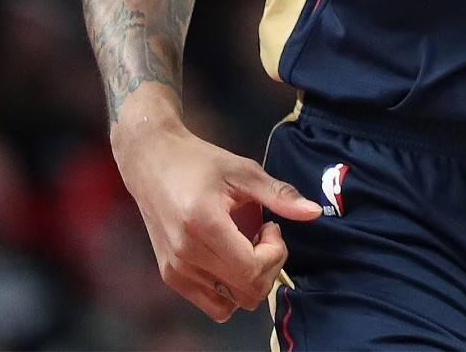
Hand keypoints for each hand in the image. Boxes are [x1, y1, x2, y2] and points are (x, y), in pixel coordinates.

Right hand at [112, 117, 320, 320]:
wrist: (151, 161)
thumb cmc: (199, 161)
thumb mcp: (243, 170)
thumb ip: (279, 194)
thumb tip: (315, 212)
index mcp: (204, 225)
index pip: (252, 270)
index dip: (275, 254)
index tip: (271, 226)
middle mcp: (186, 254)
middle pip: (247, 291)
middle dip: (268, 266)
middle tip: (261, 234)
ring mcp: (175, 269)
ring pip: (232, 302)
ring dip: (249, 279)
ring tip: (243, 244)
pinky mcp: (169, 276)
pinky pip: (212, 304)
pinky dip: (230, 289)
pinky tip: (229, 258)